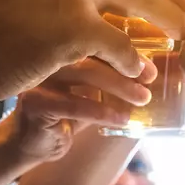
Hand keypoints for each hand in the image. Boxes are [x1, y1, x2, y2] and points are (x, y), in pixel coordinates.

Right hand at [9, 56, 156, 163]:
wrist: (33, 143)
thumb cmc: (67, 114)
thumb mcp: (93, 92)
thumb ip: (113, 78)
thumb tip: (151, 73)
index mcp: (62, 47)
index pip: (98, 41)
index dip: (127, 52)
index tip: (150, 67)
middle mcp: (49, 56)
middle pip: (93, 52)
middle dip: (126, 67)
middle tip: (150, 80)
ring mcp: (39, 77)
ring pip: (85, 73)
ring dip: (119, 86)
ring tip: (142, 99)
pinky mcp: (34, 102)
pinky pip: (74, 103)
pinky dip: (102, 111)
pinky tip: (122, 119)